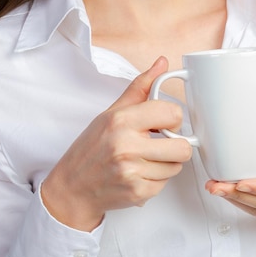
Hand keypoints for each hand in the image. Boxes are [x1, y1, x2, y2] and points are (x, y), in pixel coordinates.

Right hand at [42, 56, 191, 230]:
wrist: (73, 186)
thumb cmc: (92, 146)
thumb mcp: (112, 111)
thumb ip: (141, 86)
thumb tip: (162, 63)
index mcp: (122, 120)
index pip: (173, 113)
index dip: (172, 118)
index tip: (163, 122)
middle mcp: (127, 146)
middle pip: (182, 147)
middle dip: (176, 144)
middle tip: (161, 142)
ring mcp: (132, 172)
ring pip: (176, 166)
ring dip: (166, 163)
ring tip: (146, 157)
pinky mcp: (137, 193)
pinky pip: (165, 183)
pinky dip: (156, 178)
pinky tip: (139, 172)